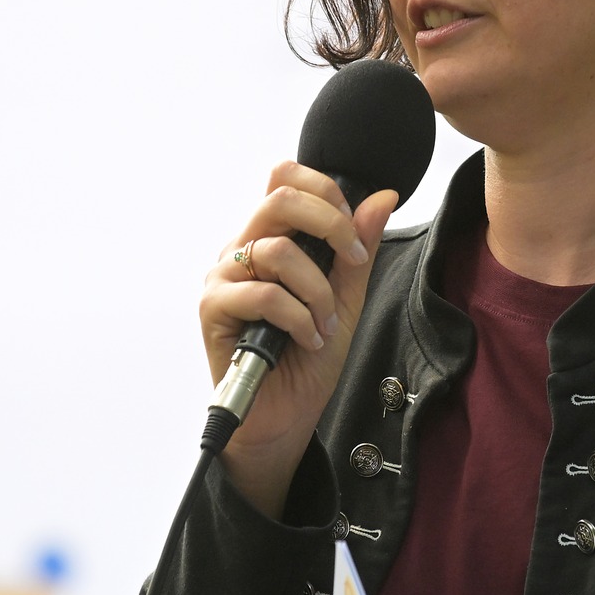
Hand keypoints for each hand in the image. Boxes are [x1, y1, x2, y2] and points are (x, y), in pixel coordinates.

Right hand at [199, 161, 398, 517]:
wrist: (284, 416)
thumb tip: (382, 198)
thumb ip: (358, 250)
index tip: (355, 234)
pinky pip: (263, 293)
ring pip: (278, 249)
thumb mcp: (346, 300)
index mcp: (269, 238)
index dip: (325, 190)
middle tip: (352, 264)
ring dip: (317, 291)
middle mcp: (241, 249)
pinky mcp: (212, 308)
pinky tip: (307, 339)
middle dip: (331, 225)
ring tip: (325, 323)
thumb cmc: (306, 360)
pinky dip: (298, 317)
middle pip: (280, 197)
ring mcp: (223, 277)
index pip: (285, 178)